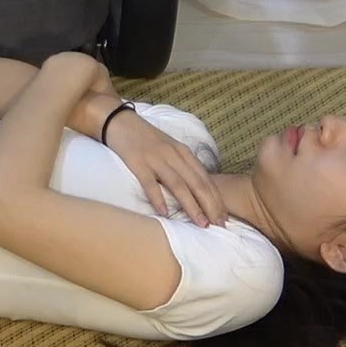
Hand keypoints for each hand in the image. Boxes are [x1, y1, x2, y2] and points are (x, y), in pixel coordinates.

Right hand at [102, 111, 227, 227]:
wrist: (120, 121)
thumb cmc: (145, 139)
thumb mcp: (169, 149)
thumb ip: (182, 166)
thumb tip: (195, 190)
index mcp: (184, 153)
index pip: (206, 179)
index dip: (217, 199)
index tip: (225, 217)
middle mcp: (174, 156)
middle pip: (197, 184)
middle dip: (211, 206)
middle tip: (220, 225)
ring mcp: (156, 159)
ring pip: (179, 185)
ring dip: (192, 206)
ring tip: (200, 223)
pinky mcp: (137, 163)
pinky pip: (149, 183)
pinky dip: (158, 198)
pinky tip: (164, 213)